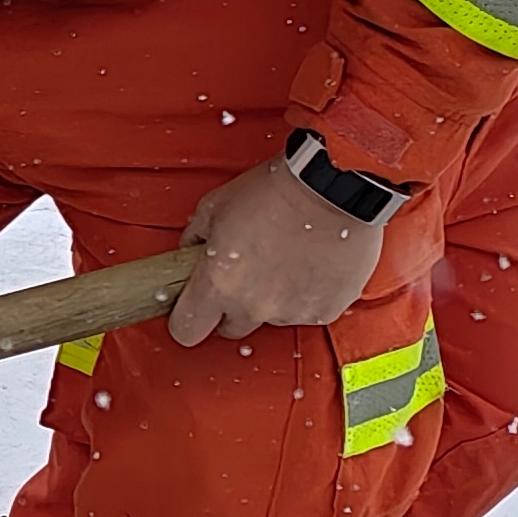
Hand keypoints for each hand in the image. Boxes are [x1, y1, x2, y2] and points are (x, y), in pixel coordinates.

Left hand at [170, 160, 391, 345]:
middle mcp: (253, 305)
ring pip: (271, 318)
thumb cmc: (276, 191)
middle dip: (232, 307)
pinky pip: (307, 312)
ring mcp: (291, 312)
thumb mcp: (215, 205)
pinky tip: (310, 264)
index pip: (186, 330)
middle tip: (246, 275)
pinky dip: (307, 295)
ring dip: (273, 298)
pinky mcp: (325, 310)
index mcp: (219, 283)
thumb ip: (195, 236)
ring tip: (285, 259)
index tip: (194, 309)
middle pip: (230, 329)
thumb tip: (191, 249)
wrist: (331, 187)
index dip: (187, 320)